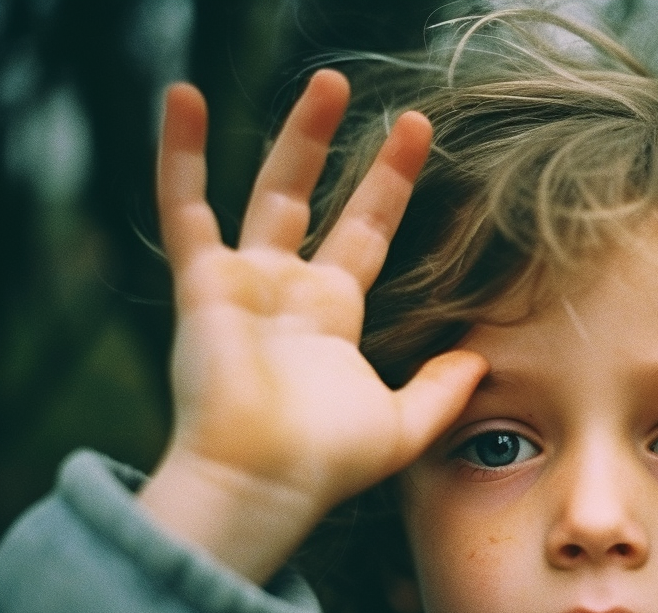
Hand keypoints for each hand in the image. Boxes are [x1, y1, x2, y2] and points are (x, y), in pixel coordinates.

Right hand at [140, 71, 485, 580]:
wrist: (265, 484)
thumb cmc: (325, 464)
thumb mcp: (402, 426)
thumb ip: (441, 390)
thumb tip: (479, 358)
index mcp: (330, 317)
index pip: (366, 233)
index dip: (390, 186)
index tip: (419, 136)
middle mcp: (288, 292)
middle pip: (320, 203)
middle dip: (352, 153)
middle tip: (392, 110)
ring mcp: (244, 284)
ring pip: (267, 192)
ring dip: (295, 137)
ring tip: (327, 82)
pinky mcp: (205, 285)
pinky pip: (184, 210)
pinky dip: (179, 155)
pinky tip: (183, 98)